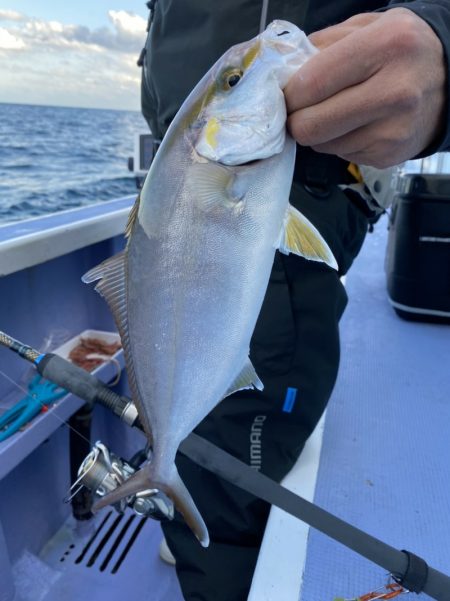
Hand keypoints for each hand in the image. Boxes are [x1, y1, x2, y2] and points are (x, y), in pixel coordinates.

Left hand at [285, 9, 446, 167]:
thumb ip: (322, 45)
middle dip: (296, 119)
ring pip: (322, 145)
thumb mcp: (366, 27)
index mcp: (385, 46)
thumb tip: (281, 76)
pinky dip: (339, 142)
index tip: (287, 94)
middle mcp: (394, 91)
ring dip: (319, 132)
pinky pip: (340, 155)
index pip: (311, 83)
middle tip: (302, 109)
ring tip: (338, 112)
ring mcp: (393, 130)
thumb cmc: (400, 51)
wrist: (448, 83)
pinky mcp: (388, 155)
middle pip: (310, 125)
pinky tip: (357, 124)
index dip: (288, 95)